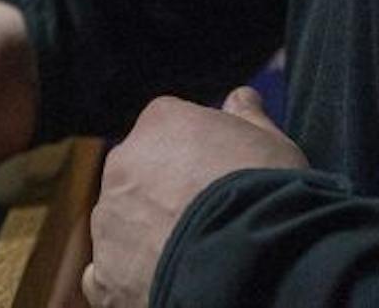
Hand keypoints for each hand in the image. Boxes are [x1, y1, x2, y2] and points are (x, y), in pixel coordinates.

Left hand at [82, 87, 306, 306]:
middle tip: (207, 217)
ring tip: (191, 255)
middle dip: (166, 191)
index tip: (221, 178)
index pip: (171, 130)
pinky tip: (160, 282)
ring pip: (124, 222)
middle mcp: (122, 165)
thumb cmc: (265, 193)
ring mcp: (109, 221)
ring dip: (147, 233)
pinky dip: (128, 277)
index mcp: (160, 122)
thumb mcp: (272, 144)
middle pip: (142, 174)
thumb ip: (248, 117)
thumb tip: (240, 96)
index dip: (199, 157)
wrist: (248, 262)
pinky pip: (108, 273)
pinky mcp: (106, 274)